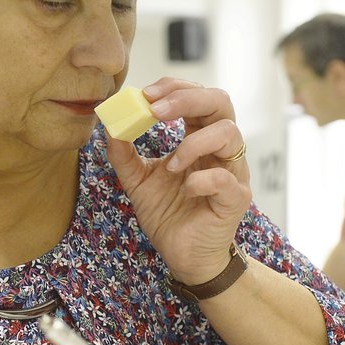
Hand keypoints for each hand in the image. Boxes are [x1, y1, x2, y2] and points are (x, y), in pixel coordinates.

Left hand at [105, 77, 251, 283]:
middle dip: (187, 99)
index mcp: (200, 138)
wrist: (182, 255)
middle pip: (221, 102)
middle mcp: (220, 150)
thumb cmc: (167, 214)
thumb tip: (109, 125)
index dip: (174, 88)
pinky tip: (186, 189)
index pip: (198, 96)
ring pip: (230, 134)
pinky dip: (201, 180)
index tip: (145, 95)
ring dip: (194, 143)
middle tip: (155, 110)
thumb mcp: (137, 180)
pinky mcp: (236, 199)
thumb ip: (124, 154)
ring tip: (171, 164)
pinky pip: (226, 178)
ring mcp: (233, 172)